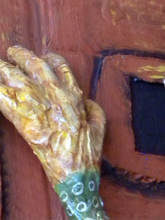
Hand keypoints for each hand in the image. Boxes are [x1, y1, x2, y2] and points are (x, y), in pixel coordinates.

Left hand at [0, 47, 104, 186]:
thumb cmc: (88, 149)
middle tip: (13, 50)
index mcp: (74, 93)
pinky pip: (7, 103)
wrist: (75, 169)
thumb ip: (91, 108)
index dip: (50, 58)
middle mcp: (56, 94)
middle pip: (36, 67)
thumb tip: (85, 103)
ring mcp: (40, 106)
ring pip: (19, 80)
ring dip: (5, 70)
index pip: (61, 66)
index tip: (43, 56)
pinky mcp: (25, 122)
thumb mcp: (99, 122)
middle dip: (23, 56)